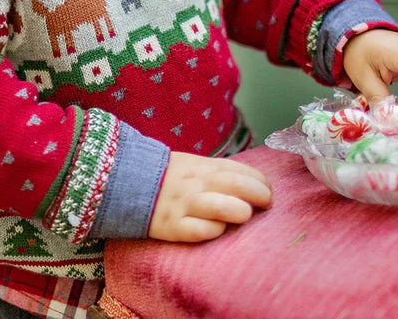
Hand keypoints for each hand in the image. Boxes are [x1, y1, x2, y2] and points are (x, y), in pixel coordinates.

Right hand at [148, 151, 271, 242]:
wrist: (128, 182)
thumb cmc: (171, 178)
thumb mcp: (194, 166)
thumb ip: (220, 173)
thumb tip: (254, 183)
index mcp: (204, 166)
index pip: (240, 169)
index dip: (260, 181)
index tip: (268, 190)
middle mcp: (196, 184)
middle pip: (237, 185)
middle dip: (259, 194)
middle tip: (267, 204)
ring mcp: (185, 204)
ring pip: (222, 207)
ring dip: (240, 211)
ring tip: (243, 215)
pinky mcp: (172, 226)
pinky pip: (200, 231)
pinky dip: (214, 230)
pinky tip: (218, 229)